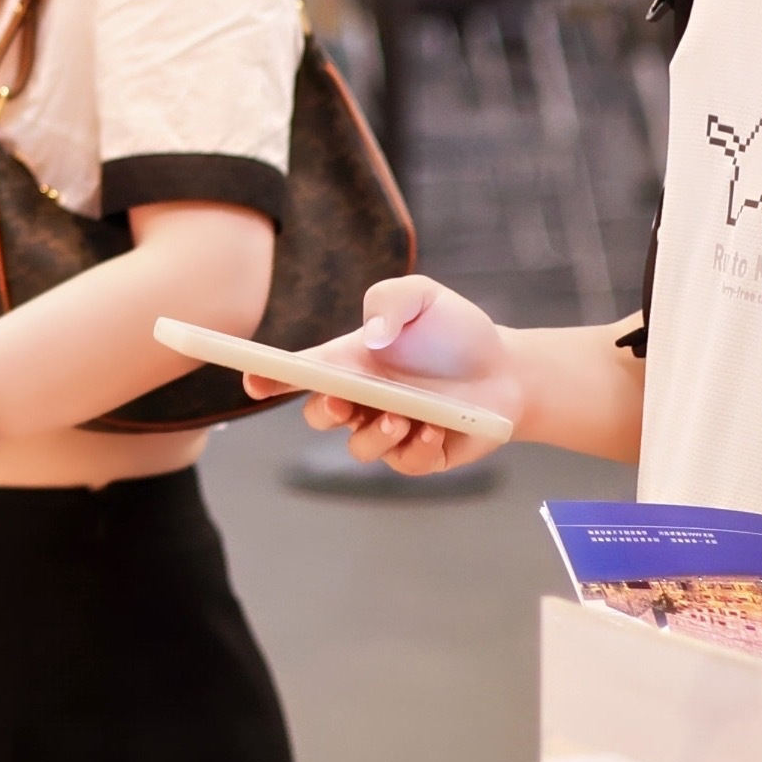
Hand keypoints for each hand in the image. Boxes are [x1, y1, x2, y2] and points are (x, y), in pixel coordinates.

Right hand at [259, 275, 520, 476]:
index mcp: (350, 360)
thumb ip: (390, 301)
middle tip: (347, 402)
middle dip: (325, 412)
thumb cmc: (455, 330)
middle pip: (319, 415)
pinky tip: (435, 429)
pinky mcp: (417, 456)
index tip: (254, 378)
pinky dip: (415, 449)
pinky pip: (401, 464)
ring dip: (376, 434)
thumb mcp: (423, 296)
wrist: (508, 371)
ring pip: (358, 448)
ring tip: (405, 417)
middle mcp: (362, 399)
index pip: (299, 370)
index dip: (268, 376)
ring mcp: (387, 431)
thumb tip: (372, 337)